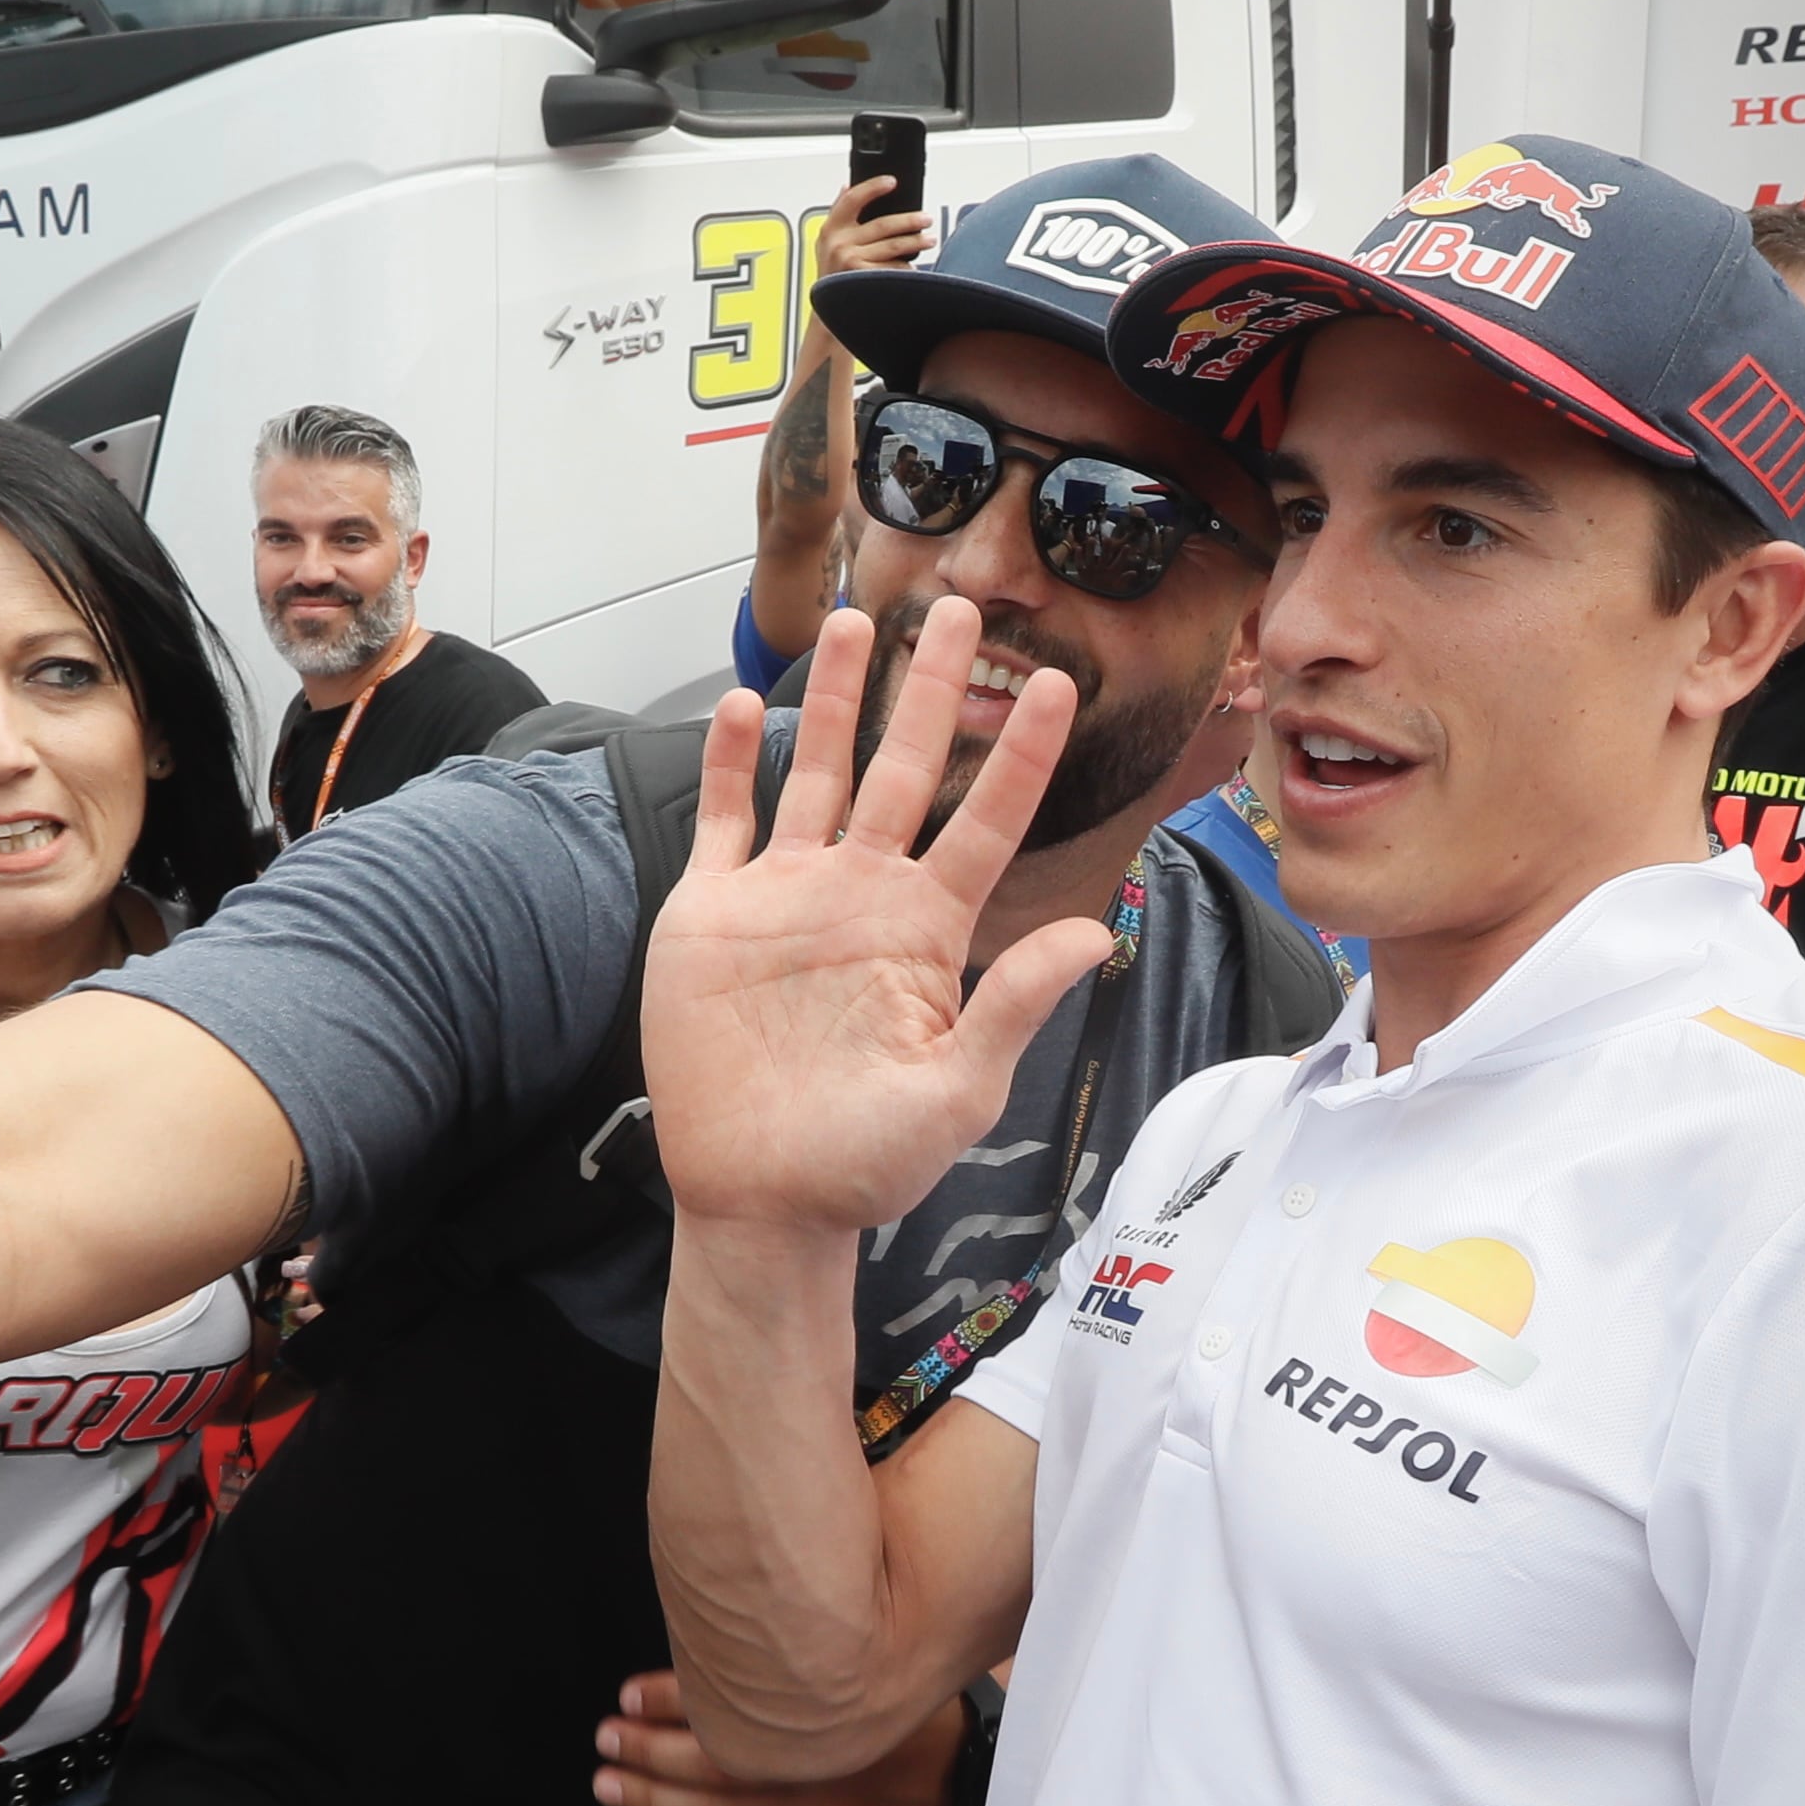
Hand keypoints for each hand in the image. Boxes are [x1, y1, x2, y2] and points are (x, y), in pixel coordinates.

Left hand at [593, 1669, 958, 1805]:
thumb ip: (786, 1670)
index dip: (671, 1701)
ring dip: (658, 1801)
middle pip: (717, 1766)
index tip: (627, 1696)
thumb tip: (703, 1660)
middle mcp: (819, 1771)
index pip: (732, 1708)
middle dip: (649, 1753)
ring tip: (612, 1784)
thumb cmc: (891, 1707)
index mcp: (823, 1715)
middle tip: (606, 1740)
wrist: (954, 1763)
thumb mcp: (851, 1667)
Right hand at [641, 602, 1114, 1239]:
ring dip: (831, 699)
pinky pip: (725, 821)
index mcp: (924, 929)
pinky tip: (742, 703)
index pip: (985, 821)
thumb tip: (1095, 933)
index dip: (1020, 755)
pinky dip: (729, 762)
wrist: (759, 1199)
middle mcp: (858, 894)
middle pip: (902, 767)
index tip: (1058, 684)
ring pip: (813, 772)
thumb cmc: (864, 1165)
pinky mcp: (710, 916)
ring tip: (854, 622)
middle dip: (930, 688)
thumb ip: (1014, 1006)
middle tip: (959, 606)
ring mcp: (782, 898)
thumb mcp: (957, 1093)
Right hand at [819, 173, 938, 276]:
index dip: (873, 187)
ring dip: (915, 242)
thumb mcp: (826, 241)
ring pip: (892, 246)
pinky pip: (893, 268)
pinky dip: (906, 267)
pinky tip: (913, 266)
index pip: (852, 199)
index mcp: (831, 228)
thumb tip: (847, 186)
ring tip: (929, 240)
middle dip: (909, 220)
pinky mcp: (863, 278)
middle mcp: (839, 244)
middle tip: (926, 219)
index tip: (892, 182)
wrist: (828, 311)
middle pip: (883, 224)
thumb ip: (837, 213)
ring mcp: (851, 261)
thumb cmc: (832, 274)